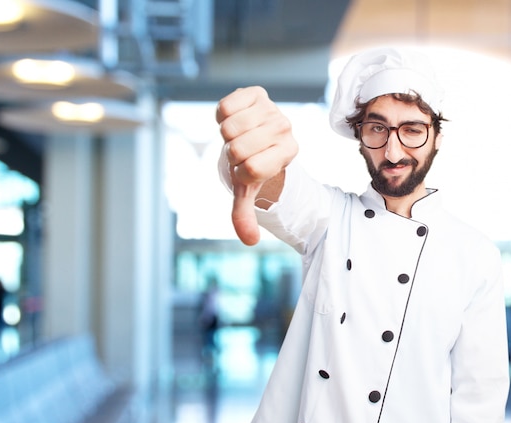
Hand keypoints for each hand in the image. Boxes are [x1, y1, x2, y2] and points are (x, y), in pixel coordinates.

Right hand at [216, 87, 297, 244]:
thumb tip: (250, 241)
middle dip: (231, 154)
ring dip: (226, 135)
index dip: (240, 171)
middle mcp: (285, 129)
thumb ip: (245, 215)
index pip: (252, 169)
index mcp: (289, 152)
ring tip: (239, 136)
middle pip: (237, 148)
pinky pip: (225, 107)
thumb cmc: (252, 164)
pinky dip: (221, 116)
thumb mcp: (248, 191)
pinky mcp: (257, 93)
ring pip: (230, 128)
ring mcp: (272, 108)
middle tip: (242, 151)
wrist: (255, 135)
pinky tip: (234, 119)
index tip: (248, 167)